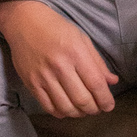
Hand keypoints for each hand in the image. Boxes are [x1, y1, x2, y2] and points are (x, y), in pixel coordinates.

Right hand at [0, 0, 118, 117]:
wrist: (24, 22)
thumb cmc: (56, 28)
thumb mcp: (82, 39)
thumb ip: (97, 62)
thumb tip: (112, 81)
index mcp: (76, 52)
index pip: (96, 84)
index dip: (105, 100)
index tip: (109, 106)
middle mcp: (60, 66)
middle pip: (82, 100)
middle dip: (94, 109)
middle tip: (97, 108)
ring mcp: (43, 76)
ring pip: (66, 107)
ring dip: (78, 113)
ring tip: (82, 109)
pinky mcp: (31, 83)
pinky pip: (48, 107)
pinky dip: (61, 113)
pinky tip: (66, 108)